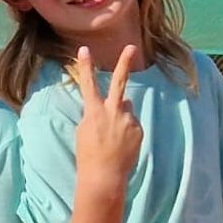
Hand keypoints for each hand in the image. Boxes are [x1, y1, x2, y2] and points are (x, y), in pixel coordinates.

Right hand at [74, 45, 142, 195]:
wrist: (104, 175)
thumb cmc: (88, 155)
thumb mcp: (85, 131)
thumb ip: (97, 114)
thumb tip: (116, 103)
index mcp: (94, 112)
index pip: (88, 84)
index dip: (85, 66)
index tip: (84, 49)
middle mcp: (112, 111)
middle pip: (119, 83)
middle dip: (123, 64)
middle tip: (130, 47)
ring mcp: (128, 119)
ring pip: (126, 108)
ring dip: (121, 116)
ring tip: (112, 137)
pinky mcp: (138, 129)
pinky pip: (132, 123)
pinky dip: (127, 131)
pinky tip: (120, 145)